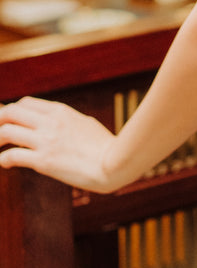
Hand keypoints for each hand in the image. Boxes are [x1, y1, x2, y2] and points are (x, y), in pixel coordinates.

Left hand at [0, 97, 120, 192]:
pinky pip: (13, 156)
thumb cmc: (104, 146)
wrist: (114, 163)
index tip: (6, 121)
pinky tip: (5, 164)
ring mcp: (46, 141)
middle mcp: (50, 122)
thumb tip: (57, 122)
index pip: (26, 103)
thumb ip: (66, 121)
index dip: (11, 110)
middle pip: (11, 112)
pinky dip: (4, 160)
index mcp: (61, 111)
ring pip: (7, 131)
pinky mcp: (44, 161)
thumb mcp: (84, 123)